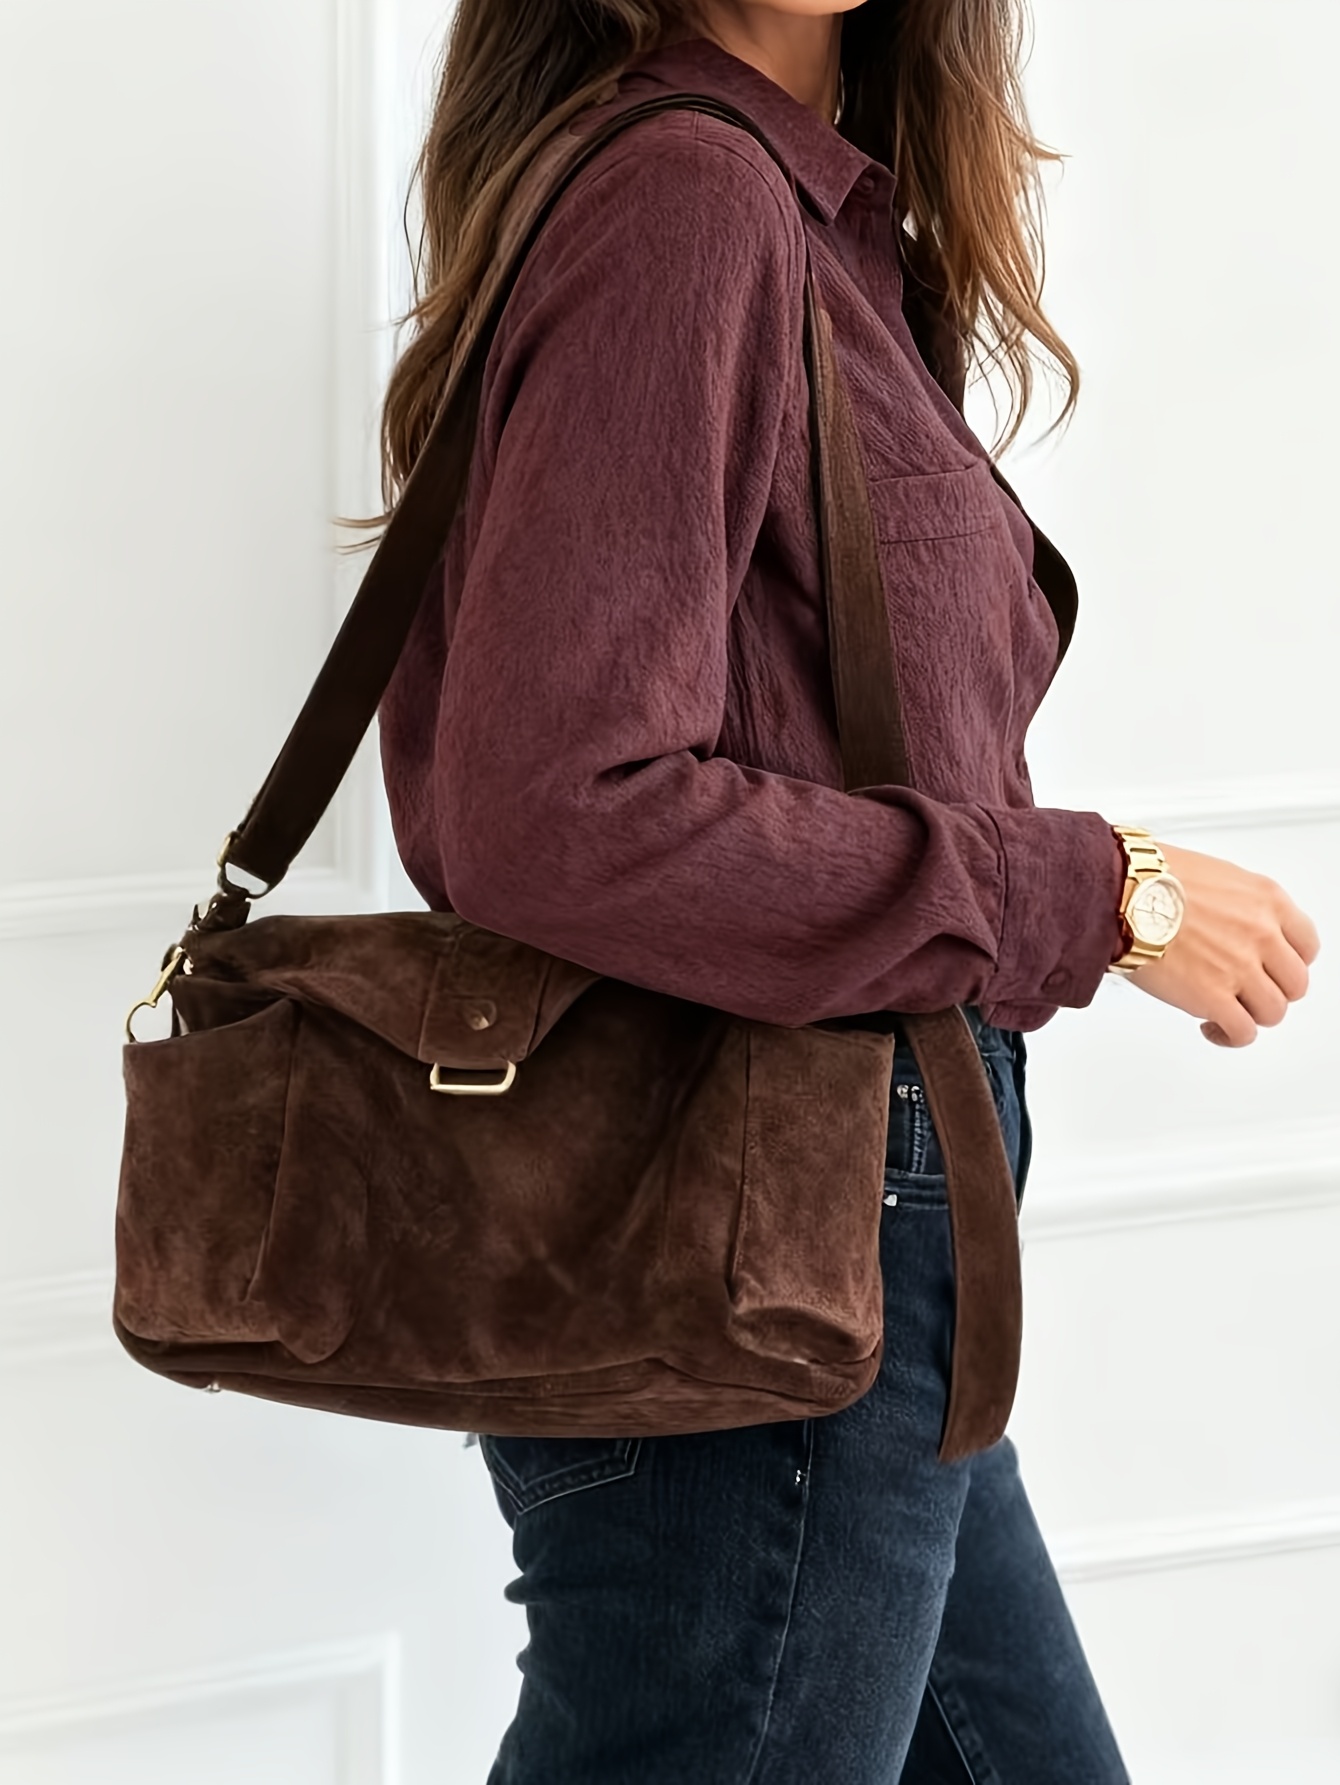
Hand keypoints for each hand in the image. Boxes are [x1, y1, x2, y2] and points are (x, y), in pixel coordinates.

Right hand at [1127, 842, 1320, 1046]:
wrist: (1121, 892)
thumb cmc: (1151, 879)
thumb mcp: (1214, 875)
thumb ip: (1237, 905)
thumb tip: (1230, 925)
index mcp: (1267, 900)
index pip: (1307, 945)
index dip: (1290, 964)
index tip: (1275, 969)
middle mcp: (1262, 934)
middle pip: (1294, 983)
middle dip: (1271, 991)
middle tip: (1248, 993)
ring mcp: (1241, 968)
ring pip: (1273, 1011)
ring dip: (1251, 1015)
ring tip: (1227, 1013)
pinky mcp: (1213, 997)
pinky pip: (1242, 1032)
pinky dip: (1230, 1036)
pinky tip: (1212, 1028)